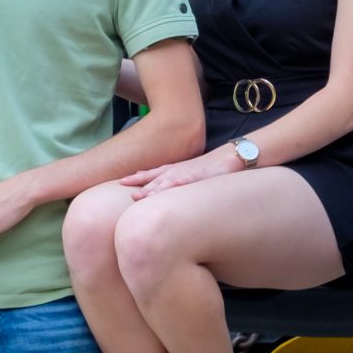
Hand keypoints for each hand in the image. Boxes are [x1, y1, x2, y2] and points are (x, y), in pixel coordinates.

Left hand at [121, 146, 243, 196]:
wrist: (230, 157)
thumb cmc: (211, 169)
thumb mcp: (191, 176)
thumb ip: (178, 183)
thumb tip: (169, 194)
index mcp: (174, 170)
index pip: (152, 174)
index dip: (137, 178)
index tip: (121, 181)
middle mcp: (177, 170)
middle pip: (154, 178)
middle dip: (138, 183)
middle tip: (122, 189)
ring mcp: (187, 173)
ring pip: (166, 181)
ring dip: (152, 188)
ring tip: (139, 195)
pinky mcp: (199, 176)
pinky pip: (185, 181)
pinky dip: (175, 184)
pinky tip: (168, 188)